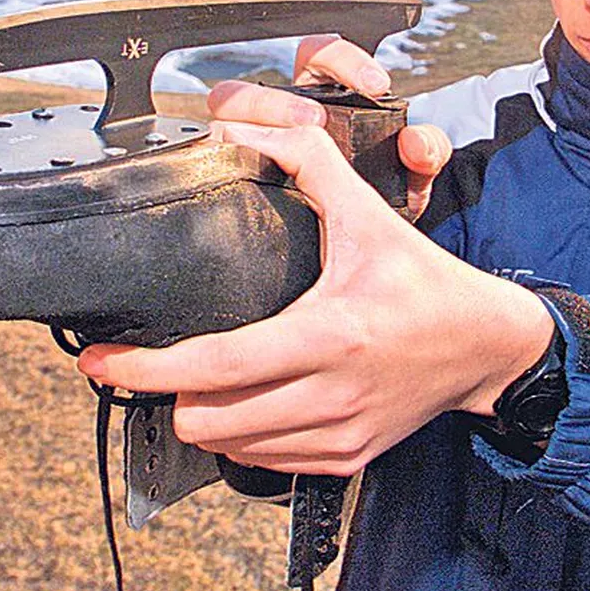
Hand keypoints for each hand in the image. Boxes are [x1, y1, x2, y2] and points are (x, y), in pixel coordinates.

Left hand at [78, 122, 553, 475]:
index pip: (216, 366)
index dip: (146, 368)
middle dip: (169, 392)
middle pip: (207, 420)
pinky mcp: (345, 458)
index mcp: (330, 335)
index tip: (103, 360)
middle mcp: (331, 394)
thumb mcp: (371, 216)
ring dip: (202, 415)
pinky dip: (241, 436)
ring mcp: (337, 435)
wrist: (486, 345)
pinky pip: (264, 462)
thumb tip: (250, 127)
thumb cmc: (426, 283)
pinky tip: (245, 402)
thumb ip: (311, 164)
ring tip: (199, 379)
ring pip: (228, 448)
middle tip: (157, 361)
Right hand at [207, 33, 451, 217]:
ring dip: (251, 123)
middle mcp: (280, 116)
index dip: (342, 58)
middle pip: (252, 84)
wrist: (369, 247)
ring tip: (289, 146)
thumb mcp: (412, 175)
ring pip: (224, 114)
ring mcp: (254, 145)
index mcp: (322, 95)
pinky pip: (214, 158)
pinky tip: (250, 177)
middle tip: (316, 121)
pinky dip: (223, 158)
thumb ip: (427, 152)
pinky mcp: (238, 175)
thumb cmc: (384, 195)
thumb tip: (416, 142)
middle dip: (280, 100)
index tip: (374, 84)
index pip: (317, 52)